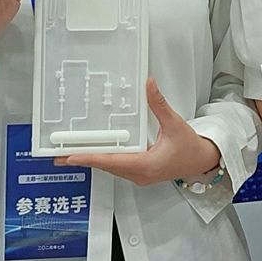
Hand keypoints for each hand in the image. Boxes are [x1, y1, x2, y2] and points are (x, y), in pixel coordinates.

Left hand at [53, 79, 222, 186]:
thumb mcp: (175, 124)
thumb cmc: (190, 147)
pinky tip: (94, 153)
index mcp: (146, 165)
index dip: (89, 158)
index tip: (70, 157)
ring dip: (92, 160)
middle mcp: (139, 174)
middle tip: (59, 155)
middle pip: (106, 166)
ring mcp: (139, 176)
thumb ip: (159, 104)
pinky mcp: (140, 174)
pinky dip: (104, 160)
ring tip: (70, 154)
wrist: (202, 161)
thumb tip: (148, 84)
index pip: (112, 161)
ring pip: (110, 168)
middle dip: (83, 159)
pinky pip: (117, 168)